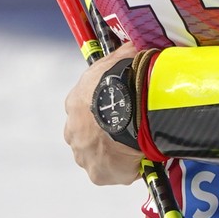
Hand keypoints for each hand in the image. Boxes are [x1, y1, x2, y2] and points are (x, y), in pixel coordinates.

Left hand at [62, 45, 144, 185]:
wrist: (127, 103)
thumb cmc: (124, 76)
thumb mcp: (121, 57)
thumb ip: (123, 56)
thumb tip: (134, 44)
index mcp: (75, 102)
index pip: (89, 110)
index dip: (107, 111)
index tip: (124, 110)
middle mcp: (73, 130)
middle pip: (91, 136)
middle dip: (108, 135)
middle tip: (133, 129)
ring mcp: (83, 154)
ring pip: (101, 156)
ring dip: (118, 153)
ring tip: (142, 144)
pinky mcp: (98, 173)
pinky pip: (117, 173)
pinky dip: (129, 169)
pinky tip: (145, 158)